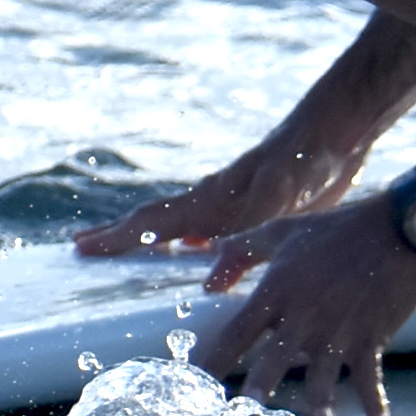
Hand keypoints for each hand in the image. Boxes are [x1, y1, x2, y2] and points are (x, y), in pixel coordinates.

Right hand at [75, 123, 369, 255]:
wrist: (335, 134)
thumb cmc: (306, 160)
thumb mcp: (279, 200)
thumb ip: (245, 238)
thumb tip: (208, 280)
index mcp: (210, 201)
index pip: (151, 223)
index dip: (116, 239)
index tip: (79, 250)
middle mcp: (213, 202)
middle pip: (153, 221)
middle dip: (116, 235)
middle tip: (79, 248)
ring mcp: (231, 204)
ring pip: (178, 225)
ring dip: (146, 238)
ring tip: (121, 251)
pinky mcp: (254, 208)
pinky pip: (208, 230)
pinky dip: (188, 244)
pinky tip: (193, 256)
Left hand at [191, 199, 415, 415]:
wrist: (397, 230)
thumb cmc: (334, 230)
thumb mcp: (281, 233)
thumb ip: (241, 252)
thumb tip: (208, 274)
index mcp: (276, 292)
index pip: (236, 332)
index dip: (213, 359)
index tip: (195, 384)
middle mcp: (303, 317)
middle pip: (273, 359)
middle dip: (259, 386)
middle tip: (244, 410)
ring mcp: (338, 331)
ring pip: (323, 375)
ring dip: (320, 402)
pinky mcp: (371, 338)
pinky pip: (371, 378)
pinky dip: (376, 403)